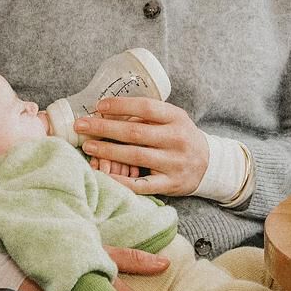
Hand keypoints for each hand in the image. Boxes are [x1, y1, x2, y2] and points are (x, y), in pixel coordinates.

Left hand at [77, 97, 208, 196]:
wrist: (209, 165)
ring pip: (135, 156)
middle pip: (135, 132)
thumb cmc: (181, 138)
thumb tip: (108, 112)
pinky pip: (140, 185)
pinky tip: (103, 175)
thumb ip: (148, 116)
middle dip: (104, 128)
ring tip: (88, 146)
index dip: (121, 106)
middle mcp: (176, 139)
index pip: (147, 107)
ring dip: (108, 151)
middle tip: (81, 125)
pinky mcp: (169, 184)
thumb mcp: (173, 120)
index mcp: (177, 118)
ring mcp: (173, 163)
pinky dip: (120, 180)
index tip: (99, 105)